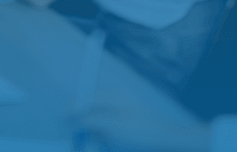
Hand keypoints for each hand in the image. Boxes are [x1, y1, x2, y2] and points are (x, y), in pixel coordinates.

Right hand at [78, 105, 209, 151]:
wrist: (171, 140)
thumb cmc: (142, 131)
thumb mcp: (111, 126)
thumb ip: (89, 120)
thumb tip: (71, 118)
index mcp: (111, 93)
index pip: (83, 97)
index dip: (72, 110)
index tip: (65, 124)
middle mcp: (115, 98)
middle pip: (89, 109)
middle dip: (84, 125)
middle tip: (80, 140)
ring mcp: (122, 109)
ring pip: (98, 120)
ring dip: (95, 133)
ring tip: (100, 143)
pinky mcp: (127, 121)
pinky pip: (109, 126)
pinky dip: (105, 136)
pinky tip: (109, 143)